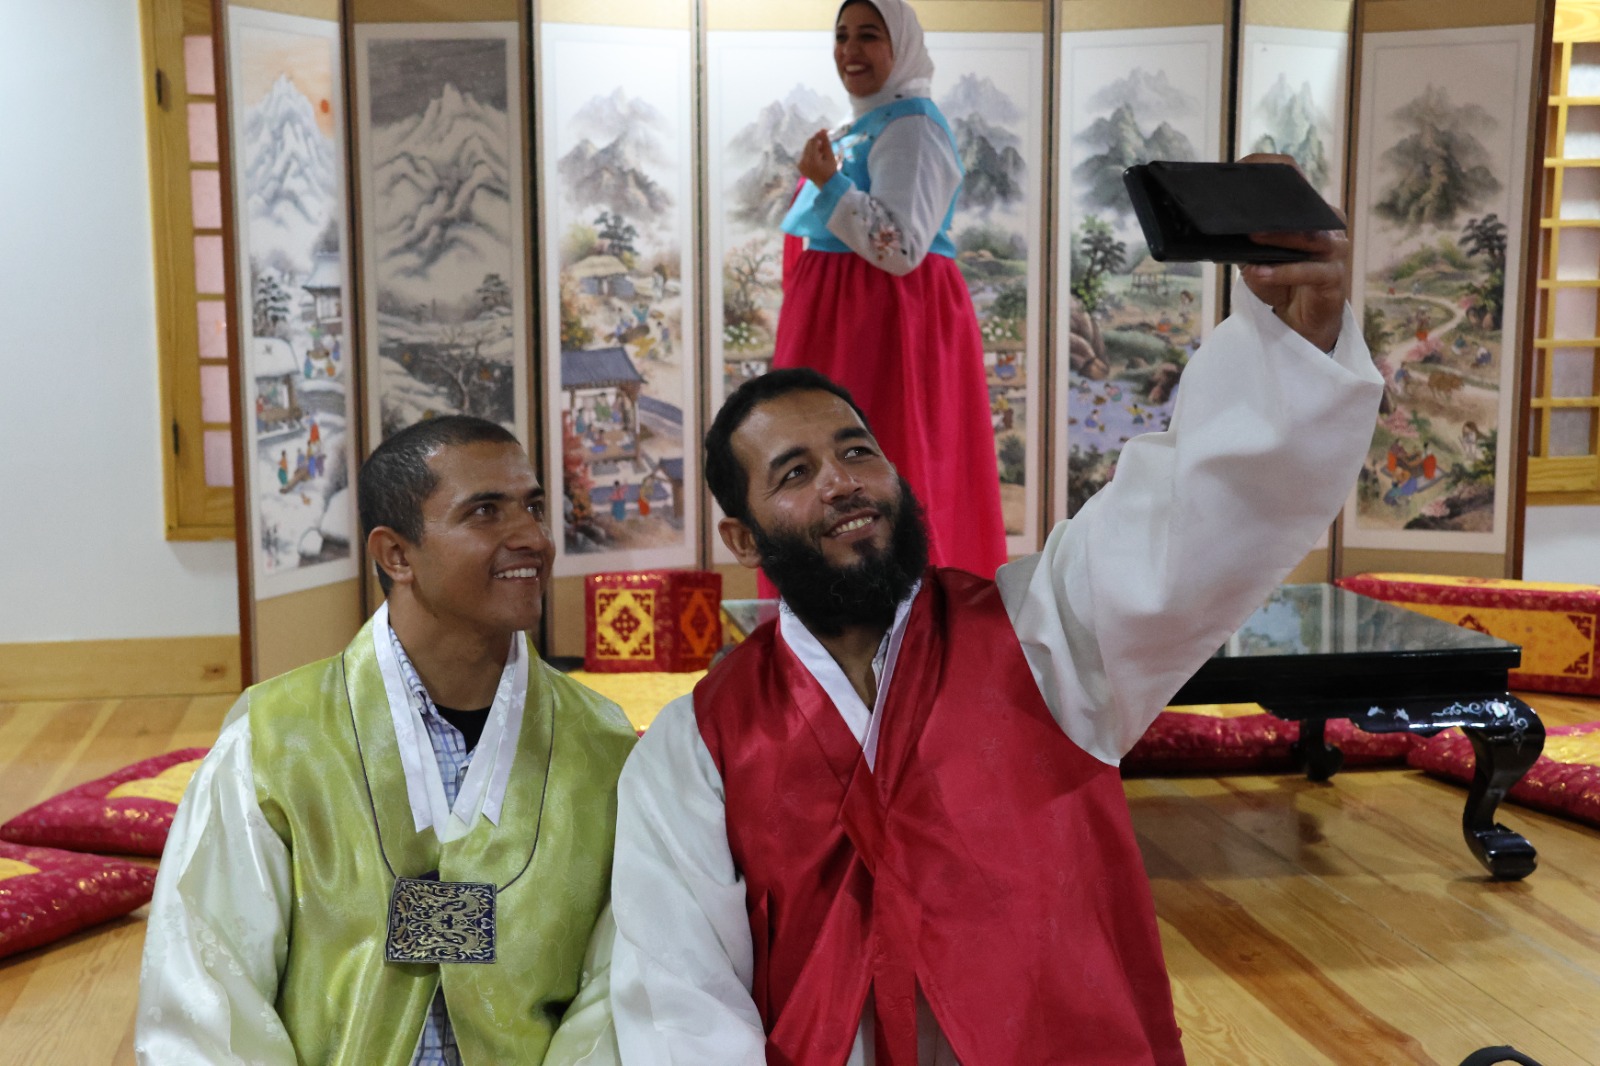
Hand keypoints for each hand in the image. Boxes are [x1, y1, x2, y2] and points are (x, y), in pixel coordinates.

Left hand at [798, 129, 837, 186]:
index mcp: (812, 160)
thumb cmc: (831, 171)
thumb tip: (822, 130)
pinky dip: (811, 153)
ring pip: (806, 149)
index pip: (813, 142)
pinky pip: (805, 155)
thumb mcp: (830, 156)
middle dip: (816, 141)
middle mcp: (803, 162)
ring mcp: (800, 165)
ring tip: (823, 152)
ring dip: (814, 147)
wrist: (828, 185)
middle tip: (825, 142)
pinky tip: (818, 157)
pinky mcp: (800, 166)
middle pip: (808, 144)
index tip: (825, 131)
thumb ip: (826, 143)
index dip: (819, 135)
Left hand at [1236, 153, 1349, 352]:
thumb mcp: (1258, 256)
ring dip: (1280, 237)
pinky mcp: (1335, 277)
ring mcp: (1335, 250)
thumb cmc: (1280, 282)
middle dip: (1276, 203)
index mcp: (1308, 214)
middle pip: (1305, 206)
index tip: (1244, 166)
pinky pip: (1310, 271)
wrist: (1300, 321)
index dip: (1273, 168)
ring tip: (1253, 236)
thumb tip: (1218, 221)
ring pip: (1311, 238)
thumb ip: (1247, 238)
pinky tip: (1260, 271)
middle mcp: (1326, 226)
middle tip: (1244, 202)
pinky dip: (1283, 271)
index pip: (1296, 180)